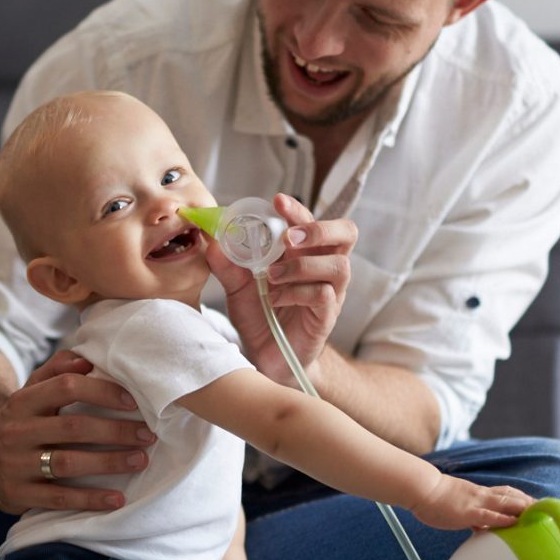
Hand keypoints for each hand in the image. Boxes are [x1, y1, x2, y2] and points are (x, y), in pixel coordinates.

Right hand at [0, 350, 154, 514]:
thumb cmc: (24, 415)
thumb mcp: (33, 388)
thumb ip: (58, 368)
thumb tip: (86, 360)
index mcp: (22, 400)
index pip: (66, 387)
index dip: (102, 391)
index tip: (133, 402)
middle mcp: (16, 431)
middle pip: (73, 427)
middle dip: (115, 431)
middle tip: (147, 435)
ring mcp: (14, 465)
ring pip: (68, 463)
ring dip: (109, 463)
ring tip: (140, 460)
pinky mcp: (16, 494)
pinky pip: (58, 498)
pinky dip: (90, 499)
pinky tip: (118, 499)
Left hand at [208, 193, 355, 385]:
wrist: (265, 358)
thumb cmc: (259, 317)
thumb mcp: (236, 288)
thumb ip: (227, 265)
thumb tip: (213, 240)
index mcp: (304, 253)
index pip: (312, 220)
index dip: (298, 209)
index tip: (277, 201)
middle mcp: (323, 268)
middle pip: (346, 234)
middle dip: (319, 229)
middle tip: (289, 238)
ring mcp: (330, 293)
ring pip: (338, 265)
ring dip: (302, 266)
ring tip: (273, 276)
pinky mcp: (327, 317)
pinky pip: (325, 296)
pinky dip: (298, 292)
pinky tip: (276, 299)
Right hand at [410, 475, 533, 531]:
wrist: (422, 490)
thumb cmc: (436, 499)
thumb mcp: (459, 506)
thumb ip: (473, 516)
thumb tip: (481, 527)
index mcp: (480, 493)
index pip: (507, 493)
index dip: (524, 499)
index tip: (539, 506)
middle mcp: (482, 495)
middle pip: (513, 497)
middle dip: (531, 504)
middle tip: (550, 511)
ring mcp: (477, 502)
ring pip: (507, 503)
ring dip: (525, 509)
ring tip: (541, 515)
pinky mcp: (469, 512)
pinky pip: (491, 516)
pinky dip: (505, 519)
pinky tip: (516, 523)